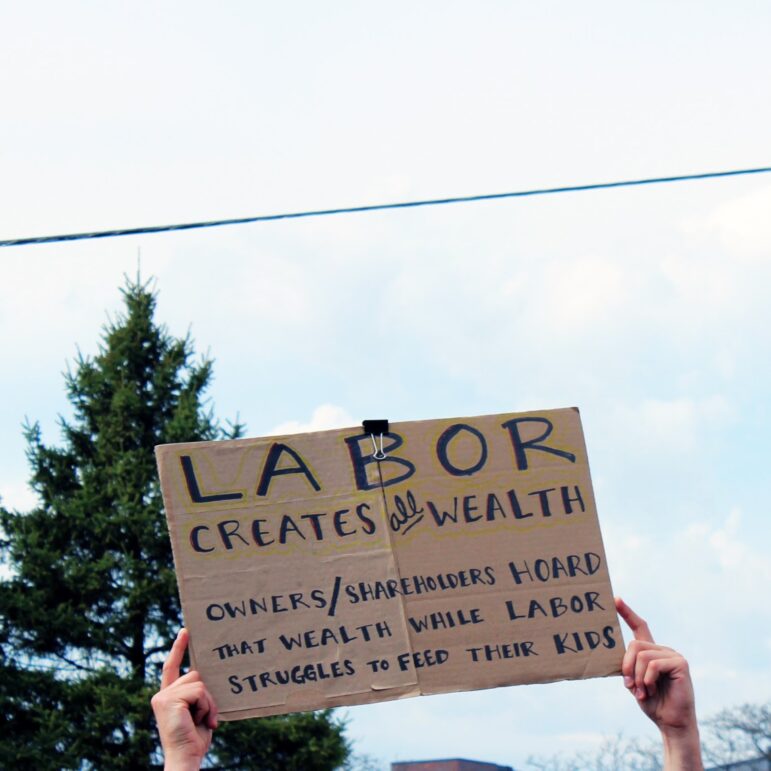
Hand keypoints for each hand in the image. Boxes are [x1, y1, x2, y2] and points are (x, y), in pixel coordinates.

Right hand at [151, 628, 217, 770]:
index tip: (185, 630)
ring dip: (207, 702)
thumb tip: (208, 676)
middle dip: (207, 696)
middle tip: (206, 718)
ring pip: (199, 682)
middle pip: (195, 675)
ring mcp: (163, 696)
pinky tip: (198, 720)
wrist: (186, 757)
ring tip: (202, 720)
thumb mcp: (199, 710)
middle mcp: (162, 694)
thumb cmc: (195, 739)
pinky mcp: (168, 700)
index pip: (172, 666)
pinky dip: (205, 705)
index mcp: (169, 696)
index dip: (179, 648)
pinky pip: (199, 690)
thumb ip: (198, 693)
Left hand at [616, 597, 702, 770]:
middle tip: (630, 685)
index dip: (626, 612)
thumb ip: (627, 665)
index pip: (639, 626)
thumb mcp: (634, 681)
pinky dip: (647, 679)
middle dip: (627, 666)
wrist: (670, 722)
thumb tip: (614, 653)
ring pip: (642, 654)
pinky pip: (653, 664)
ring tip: (643, 691)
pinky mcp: (680, 663)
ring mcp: (673, 654)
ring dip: (638, 676)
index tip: (615, 599)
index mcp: (651, 651)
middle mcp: (662, 649)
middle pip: (634, 644)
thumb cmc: (652, 702)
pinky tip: (651, 690)